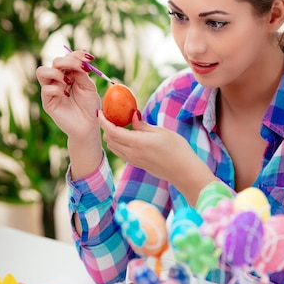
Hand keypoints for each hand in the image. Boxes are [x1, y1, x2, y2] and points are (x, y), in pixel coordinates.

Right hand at [36, 50, 100, 138]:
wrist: (88, 126)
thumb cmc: (90, 106)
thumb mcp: (89, 87)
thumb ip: (82, 74)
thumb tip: (79, 59)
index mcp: (69, 74)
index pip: (67, 58)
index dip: (76, 55)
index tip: (89, 58)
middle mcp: (58, 80)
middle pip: (55, 61)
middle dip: (69, 61)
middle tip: (81, 68)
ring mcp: (51, 90)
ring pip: (42, 71)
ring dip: (56, 72)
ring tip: (68, 81)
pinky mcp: (47, 102)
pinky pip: (46, 89)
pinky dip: (57, 89)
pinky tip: (67, 94)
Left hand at [98, 110, 215, 204]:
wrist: (184, 171)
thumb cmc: (177, 149)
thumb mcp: (160, 132)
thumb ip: (142, 125)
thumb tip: (131, 114)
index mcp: (137, 143)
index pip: (112, 131)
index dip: (103, 121)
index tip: (99, 112)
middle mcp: (132, 153)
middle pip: (109, 139)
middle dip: (106, 127)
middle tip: (111, 115)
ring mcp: (133, 160)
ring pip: (113, 147)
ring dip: (111, 136)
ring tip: (118, 125)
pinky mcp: (137, 164)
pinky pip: (120, 153)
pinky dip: (118, 143)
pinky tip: (127, 136)